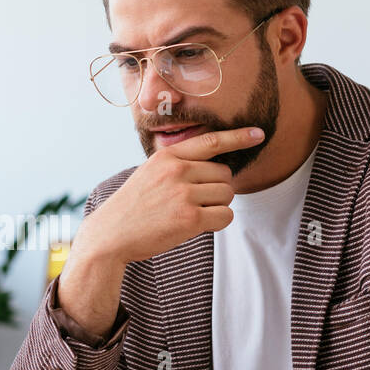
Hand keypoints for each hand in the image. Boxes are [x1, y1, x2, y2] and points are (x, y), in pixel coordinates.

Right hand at [55, 126, 264, 337]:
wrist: (110, 234)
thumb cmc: (132, 206)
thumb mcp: (149, 173)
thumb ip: (178, 165)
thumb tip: (216, 167)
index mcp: (167, 156)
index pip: (211, 141)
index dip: (238, 137)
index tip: (258, 134)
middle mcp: (177, 171)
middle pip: (224, 174)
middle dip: (217, 189)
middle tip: (193, 202)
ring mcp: (183, 195)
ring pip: (227, 195)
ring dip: (217, 206)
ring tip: (191, 213)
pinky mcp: (189, 219)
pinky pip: (224, 216)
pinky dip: (218, 222)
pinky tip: (198, 225)